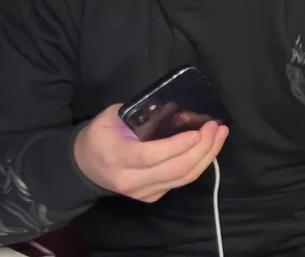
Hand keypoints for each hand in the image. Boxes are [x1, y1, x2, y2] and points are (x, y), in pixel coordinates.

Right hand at [73, 103, 228, 202]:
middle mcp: (130, 179)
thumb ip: (140, 112)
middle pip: (174, 170)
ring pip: (183, 179)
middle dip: (202, 148)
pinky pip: (181, 182)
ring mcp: (142, 192)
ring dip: (207, 156)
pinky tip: (209, 148)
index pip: (150, 155)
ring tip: (220, 135)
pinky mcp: (152, 196)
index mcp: (117, 156)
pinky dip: (199, 165)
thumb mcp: (112, 116)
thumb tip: (175, 108)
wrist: (84, 166)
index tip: (198, 132)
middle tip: (216, 128)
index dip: (177, 146)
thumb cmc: (100, 135)